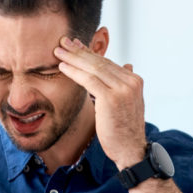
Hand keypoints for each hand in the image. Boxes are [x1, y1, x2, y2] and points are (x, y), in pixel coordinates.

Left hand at [54, 37, 145, 168]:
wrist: (130, 150)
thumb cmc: (124, 130)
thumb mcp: (127, 102)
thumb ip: (123, 84)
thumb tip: (126, 65)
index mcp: (134, 80)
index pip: (107, 62)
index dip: (89, 53)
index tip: (75, 45)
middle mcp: (130, 81)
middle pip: (99, 62)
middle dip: (79, 51)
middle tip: (63, 42)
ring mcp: (122, 89)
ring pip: (93, 68)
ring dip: (73, 58)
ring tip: (58, 51)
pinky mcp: (111, 98)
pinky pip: (89, 80)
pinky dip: (74, 72)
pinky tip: (62, 67)